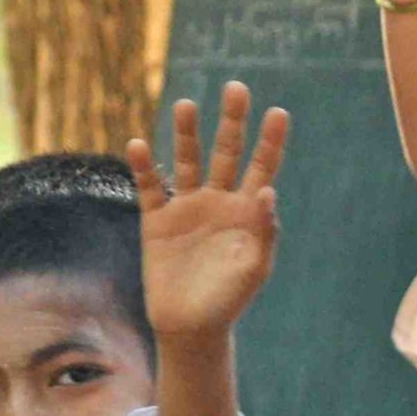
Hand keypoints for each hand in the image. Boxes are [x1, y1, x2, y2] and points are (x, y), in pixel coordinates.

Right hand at [126, 81, 289, 342]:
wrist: (190, 327)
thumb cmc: (229, 300)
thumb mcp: (254, 266)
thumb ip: (264, 229)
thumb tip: (267, 190)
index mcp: (247, 211)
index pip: (262, 167)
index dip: (271, 140)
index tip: (278, 112)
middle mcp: (217, 202)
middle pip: (226, 152)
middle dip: (231, 121)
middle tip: (237, 88)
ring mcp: (186, 209)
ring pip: (187, 162)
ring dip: (186, 134)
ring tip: (185, 104)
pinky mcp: (157, 222)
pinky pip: (149, 188)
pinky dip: (143, 167)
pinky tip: (137, 144)